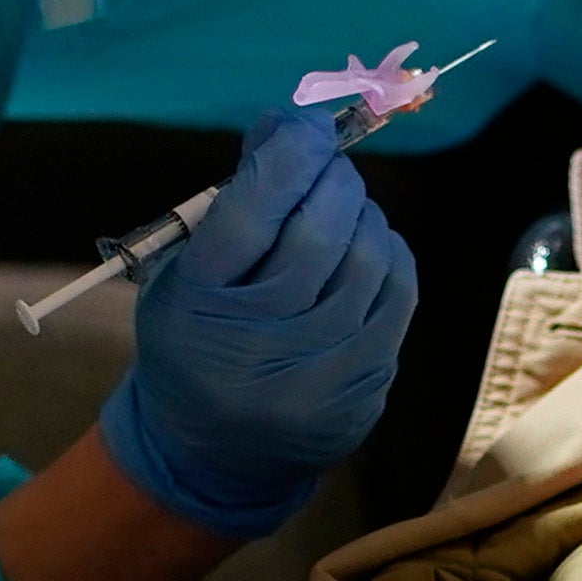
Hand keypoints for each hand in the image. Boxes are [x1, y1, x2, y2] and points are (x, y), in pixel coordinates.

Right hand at [98, 110, 418, 540]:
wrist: (215, 455)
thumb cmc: (195, 343)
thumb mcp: (183, 276)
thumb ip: (230, 205)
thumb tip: (291, 125)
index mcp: (196, 304)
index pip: (253, 208)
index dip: (289, 151)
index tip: (304, 125)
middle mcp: (260, 342)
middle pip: (320, 228)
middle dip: (331, 178)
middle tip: (326, 165)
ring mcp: (318, 372)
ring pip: (368, 257)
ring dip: (362, 215)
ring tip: (343, 210)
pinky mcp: (363, 390)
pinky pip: (397, 297)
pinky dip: (388, 256)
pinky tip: (370, 248)